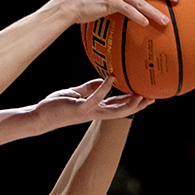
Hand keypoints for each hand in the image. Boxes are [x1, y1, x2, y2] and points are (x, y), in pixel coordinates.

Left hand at [34, 77, 153, 128]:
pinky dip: (105, 88)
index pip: (119, 106)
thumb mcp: (77, 94)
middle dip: (138, 106)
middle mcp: (96, 113)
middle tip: (154, 97)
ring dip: (129, 103)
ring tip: (140, 93)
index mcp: (96, 109)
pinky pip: (96, 98)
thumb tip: (105, 80)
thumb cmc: (57, 106)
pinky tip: (112, 78)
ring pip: (114, 110)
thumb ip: (91, 88)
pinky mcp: (80, 108)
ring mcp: (89, 112)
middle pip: (122, 111)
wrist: (40, 117)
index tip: (148, 95)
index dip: (134, 102)